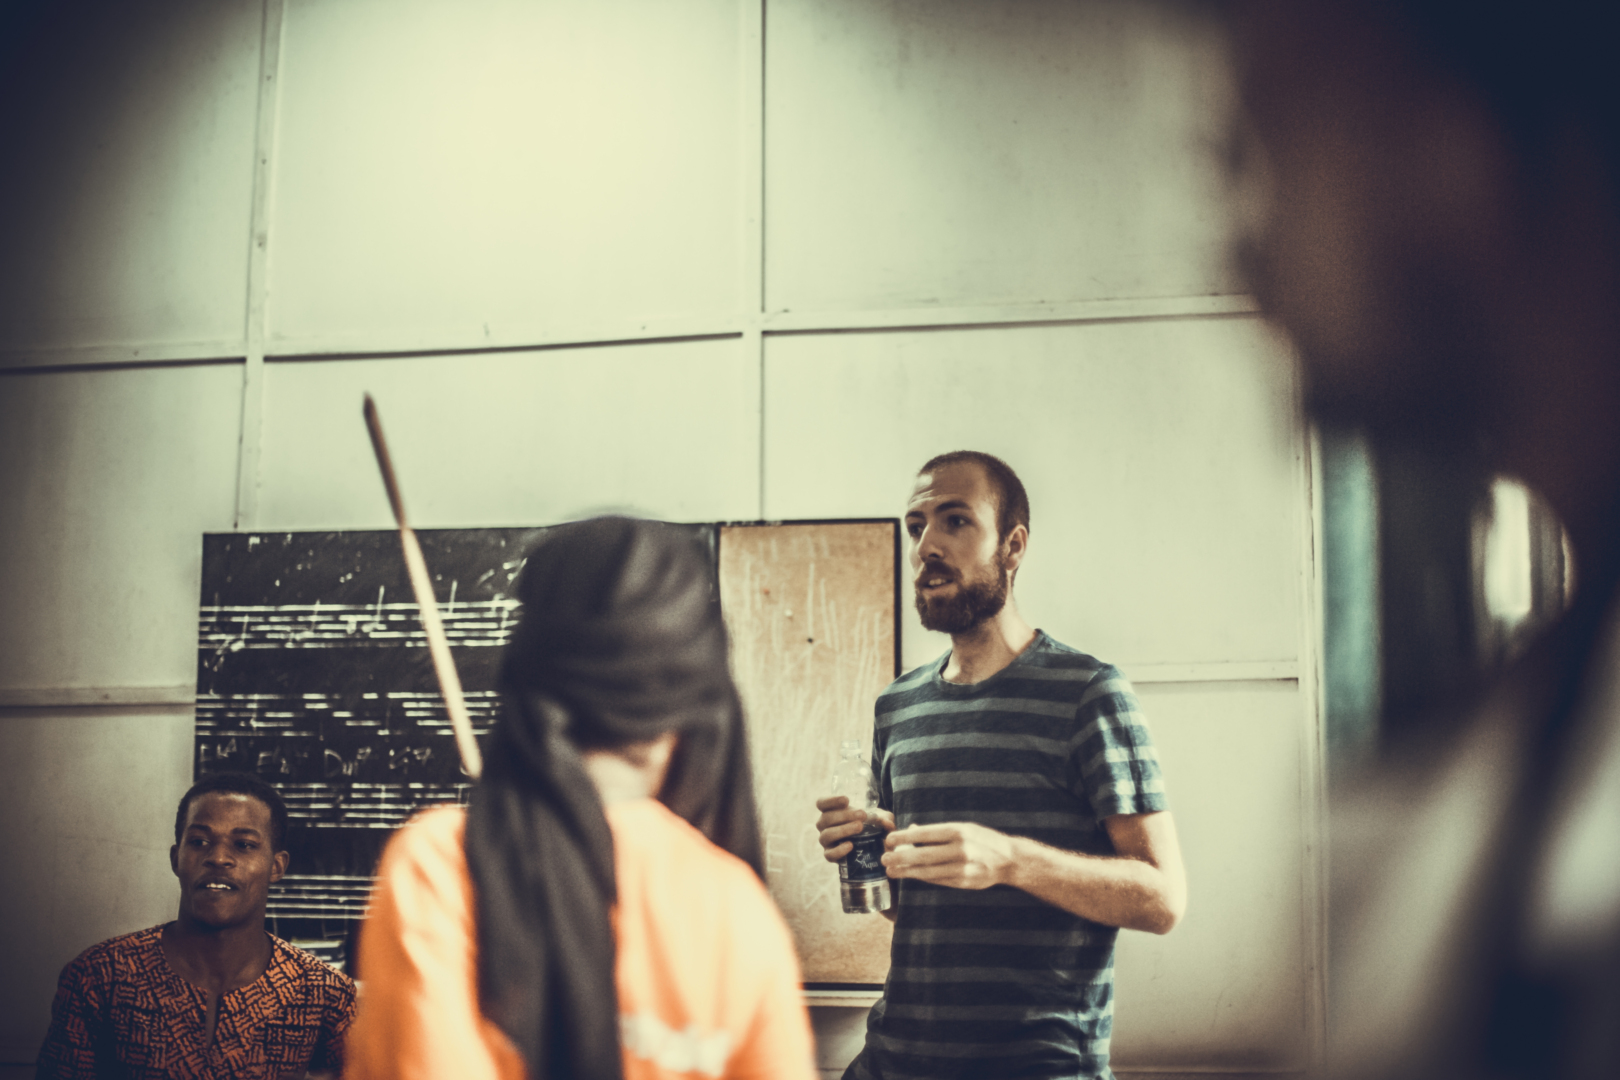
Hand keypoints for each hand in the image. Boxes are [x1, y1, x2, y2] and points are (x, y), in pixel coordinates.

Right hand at [814, 795, 895, 861]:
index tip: (847, 800)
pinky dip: (839, 850)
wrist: (869, 846)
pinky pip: (829, 854)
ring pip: (827, 835)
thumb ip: (884, 818)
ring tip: (859, 827)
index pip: (821, 803)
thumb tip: (887, 823)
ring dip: (843, 830)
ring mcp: (826, 841)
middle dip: (844, 815)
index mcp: (830, 812)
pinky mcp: (830, 856)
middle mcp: (825, 826)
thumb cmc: (869, 826)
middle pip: (826, 818)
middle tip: (862, 815)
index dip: (831, 800)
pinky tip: (850, 845)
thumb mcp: (879, 819)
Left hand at [882, 822, 1016, 889]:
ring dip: (907, 872)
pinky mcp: (963, 883)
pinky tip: (910, 876)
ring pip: (928, 871)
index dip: (904, 837)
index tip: (889, 840)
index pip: (925, 834)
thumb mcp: (963, 827)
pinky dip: (922, 878)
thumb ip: (938, 831)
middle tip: (884, 858)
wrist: (1009, 859)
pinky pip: (938, 880)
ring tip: (891, 870)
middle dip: (901, 857)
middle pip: (923, 855)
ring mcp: (962, 868)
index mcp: (958, 831)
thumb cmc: (982, 839)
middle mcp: (960, 849)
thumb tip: (912, 829)